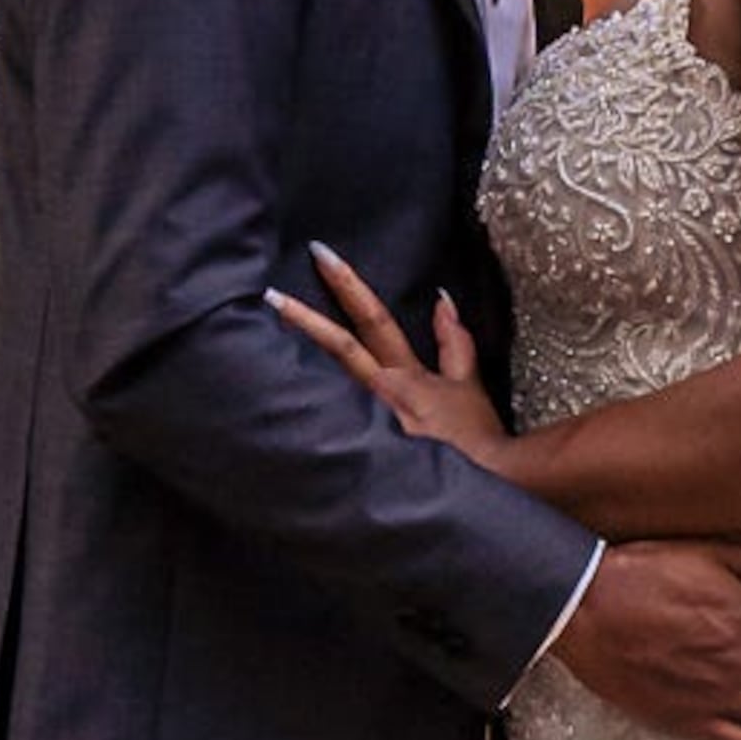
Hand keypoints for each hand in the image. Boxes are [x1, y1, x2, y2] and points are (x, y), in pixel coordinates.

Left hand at [268, 247, 513, 463]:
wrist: (486, 484)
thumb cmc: (476, 439)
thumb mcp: (468, 385)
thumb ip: (454, 342)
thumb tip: (442, 299)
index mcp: (404, 375)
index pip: (373, 319)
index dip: (348, 284)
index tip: (321, 255)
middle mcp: (379, 396)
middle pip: (338, 347)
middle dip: (304, 317)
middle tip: (269, 293)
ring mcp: (367, 428)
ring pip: (321, 391)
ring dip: (292, 367)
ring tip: (254, 346)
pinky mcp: (360, 458)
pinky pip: (323, 434)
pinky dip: (299, 421)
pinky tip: (265, 416)